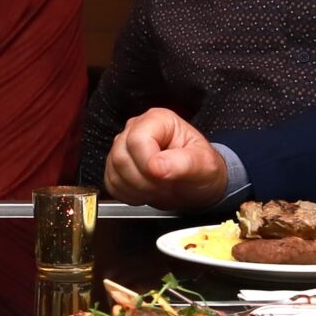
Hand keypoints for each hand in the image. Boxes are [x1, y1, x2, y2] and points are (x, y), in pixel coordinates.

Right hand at [103, 108, 228, 207]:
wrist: (196, 185)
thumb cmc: (202, 169)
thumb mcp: (204, 165)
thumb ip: (184, 163)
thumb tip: (158, 166)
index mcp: (158, 120)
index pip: (137, 140)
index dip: (148, 164)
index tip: (165, 176)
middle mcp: (136, 129)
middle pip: (121, 156)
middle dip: (144, 180)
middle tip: (165, 186)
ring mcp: (123, 147)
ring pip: (113, 171)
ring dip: (137, 189)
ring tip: (159, 189)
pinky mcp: (116, 166)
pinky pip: (111, 183)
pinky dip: (128, 195)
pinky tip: (146, 192)